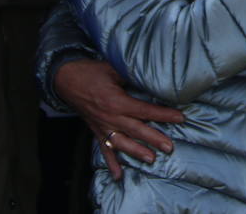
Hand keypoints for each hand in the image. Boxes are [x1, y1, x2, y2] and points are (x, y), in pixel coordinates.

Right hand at [54, 58, 183, 179]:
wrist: (66, 80)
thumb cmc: (91, 72)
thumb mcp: (113, 69)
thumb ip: (132, 75)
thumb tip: (151, 75)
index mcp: (117, 101)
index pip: (145, 110)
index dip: (163, 114)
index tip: (180, 118)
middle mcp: (110, 118)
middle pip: (136, 130)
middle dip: (154, 139)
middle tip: (169, 147)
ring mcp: (102, 127)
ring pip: (122, 143)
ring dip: (136, 152)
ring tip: (151, 160)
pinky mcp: (96, 131)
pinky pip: (104, 149)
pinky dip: (111, 163)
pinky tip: (118, 176)